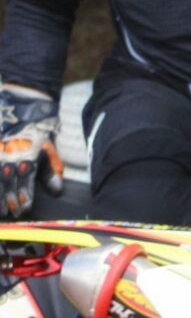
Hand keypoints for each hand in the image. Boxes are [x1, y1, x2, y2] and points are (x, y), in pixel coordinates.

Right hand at [0, 85, 62, 217]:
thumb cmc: (39, 129)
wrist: (23, 104)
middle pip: (7, 183)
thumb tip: (57, 191)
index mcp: (27, 156)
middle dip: (9, 200)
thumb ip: (52, 170)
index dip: (24, 197)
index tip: (25, 209)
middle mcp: (10, 156)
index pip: (25, 182)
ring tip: (0, 210)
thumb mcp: (50, 147)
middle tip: (11, 214)